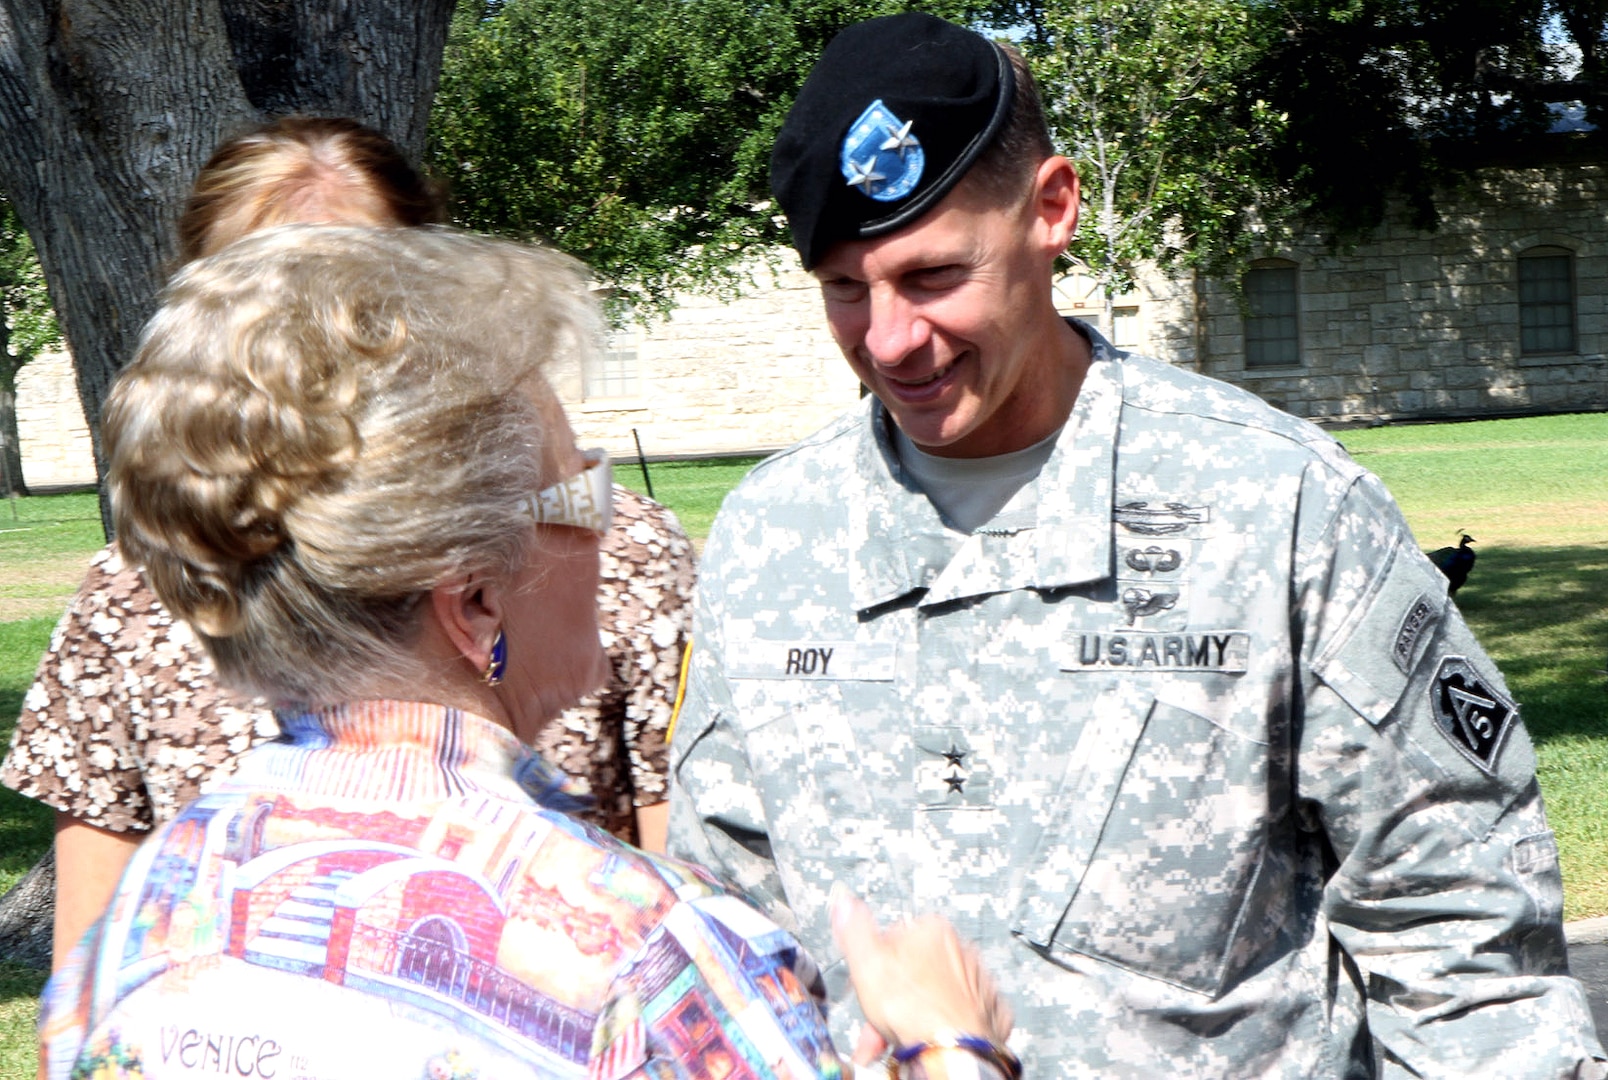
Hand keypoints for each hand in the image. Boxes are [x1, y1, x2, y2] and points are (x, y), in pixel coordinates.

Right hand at [830, 886, 1012, 1065]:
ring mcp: (977, 982)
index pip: (893, 938)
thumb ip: (855, 928)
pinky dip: (946, 1026)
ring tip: (897, 1038)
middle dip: (893, 996)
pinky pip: (960, 1014)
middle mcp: (961, 950)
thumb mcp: (867, 963)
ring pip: (935, 994)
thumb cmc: (914, 1010)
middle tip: (879, 1019)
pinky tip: (930, 1039)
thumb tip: (845, 904)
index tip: (869, 984)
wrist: (952, 1050)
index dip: (875, 965)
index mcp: (933, 929)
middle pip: (915, 970)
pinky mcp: (988, 1011)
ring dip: (915, 1014)